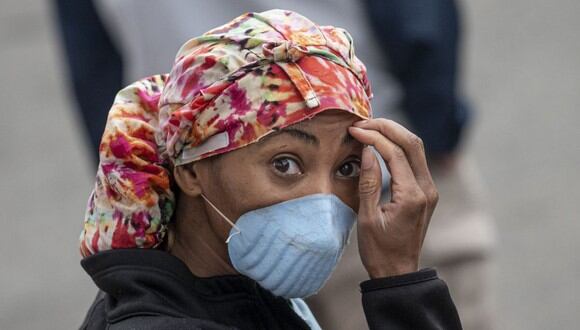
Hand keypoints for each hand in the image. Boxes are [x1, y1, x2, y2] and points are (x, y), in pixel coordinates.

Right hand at [348, 119, 438, 277]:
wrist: (398, 271)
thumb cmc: (379, 250)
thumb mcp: (367, 218)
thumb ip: (368, 182)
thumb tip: (367, 150)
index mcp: (412, 196)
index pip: (395, 153)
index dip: (374, 137)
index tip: (354, 130)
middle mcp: (427, 189)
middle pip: (412, 143)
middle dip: (387, 127)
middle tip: (363, 122)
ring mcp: (429, 190)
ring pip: (416, 148)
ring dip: (394, 134)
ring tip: (370, 128)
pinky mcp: (426, 192)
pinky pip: (414, 160)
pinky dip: (398, 146)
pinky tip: (381, 143)